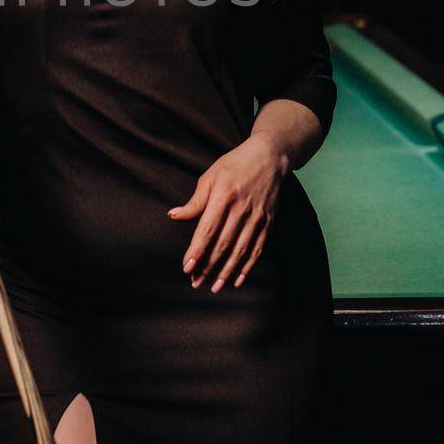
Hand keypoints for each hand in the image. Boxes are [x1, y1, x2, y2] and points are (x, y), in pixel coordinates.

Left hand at [167, 136, 286, 291]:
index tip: (187, 267)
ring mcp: (256, 217)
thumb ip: (195, 200)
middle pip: (223, 244)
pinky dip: (247, 266)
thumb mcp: (211, 176)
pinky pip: (257, 249)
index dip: (197, 250)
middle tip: (196, 282)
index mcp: (224, 195)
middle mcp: (241, 208)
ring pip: (240, 250)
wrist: (269, 157)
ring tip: (214, 286)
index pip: (207, 229)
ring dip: (226, 271)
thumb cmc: (234, 164)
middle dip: (208, 266)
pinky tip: (237, 279)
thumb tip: (174, 215)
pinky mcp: (267, 222)